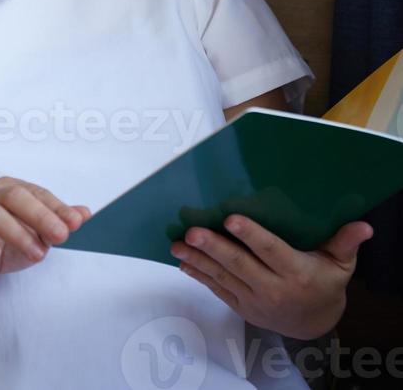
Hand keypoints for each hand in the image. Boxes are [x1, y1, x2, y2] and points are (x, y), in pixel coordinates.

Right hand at [0, 176, 90, 295]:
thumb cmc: (3, 243)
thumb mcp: (34, 234)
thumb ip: (56, 222)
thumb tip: (84, 213)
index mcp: (11, 189)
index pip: (37, 193)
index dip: (57, 208)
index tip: (75, 223)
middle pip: (14, 196)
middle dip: (40, 216)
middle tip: (61, 237)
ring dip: (18, 234)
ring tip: (38, 254)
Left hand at [169, 215, 373, 338]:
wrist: (314, 323)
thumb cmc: (325, 282)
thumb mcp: (340, 264)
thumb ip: (345, 242)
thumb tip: (363, 225)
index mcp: (296, 272)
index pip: (270, 251)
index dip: (251, 235)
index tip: (231, 218)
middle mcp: (272, 288)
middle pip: (239, 264)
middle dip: (214, 247)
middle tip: (192, 231)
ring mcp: (254, 300)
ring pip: (222, 277)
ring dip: (198, 260)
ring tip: (177, 244)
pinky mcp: (242, 305)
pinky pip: (217, 289)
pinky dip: (199, 275)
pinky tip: (183, 261)